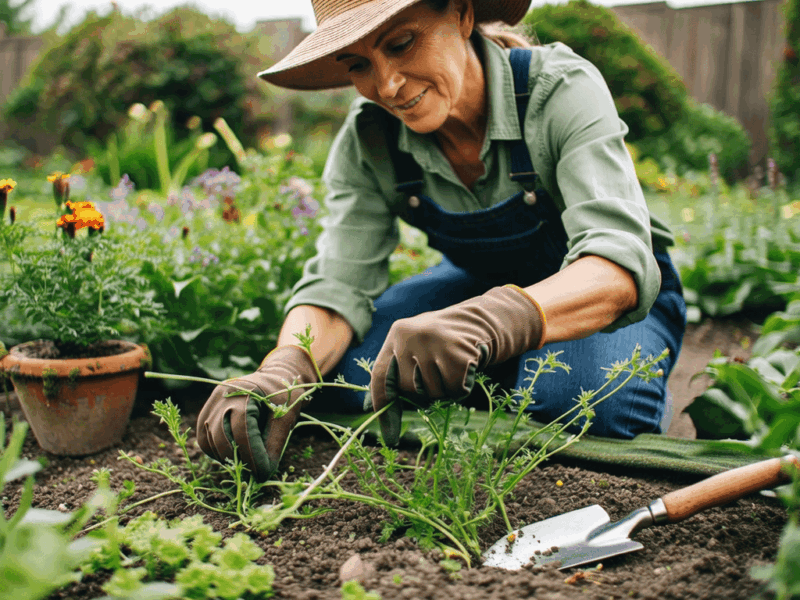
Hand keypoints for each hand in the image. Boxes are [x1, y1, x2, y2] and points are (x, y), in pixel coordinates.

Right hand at [196, 345, 317, 479]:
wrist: (275, 377)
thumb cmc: (284, 395)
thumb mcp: (286, 418)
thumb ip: (274, 444)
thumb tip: (262, 473)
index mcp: (246, 391)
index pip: (242, 430)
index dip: (251, 455)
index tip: (262, 473)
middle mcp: (223, 394)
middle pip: (220, 435)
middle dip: (237, 459)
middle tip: (254, 473)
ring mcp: (213, 401)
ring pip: (207, 439)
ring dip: (225, 457)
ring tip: (245, 463)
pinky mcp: (208, 409)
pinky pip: (203, 436)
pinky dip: (215, 450)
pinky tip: (233, 455)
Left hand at [368, 285, 545, 445]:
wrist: (481, 321)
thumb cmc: (443, 343)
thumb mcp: (416, 346)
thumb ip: (399, 369)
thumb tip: (375, 410)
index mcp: (397, 334)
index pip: (380, 375)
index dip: (382, 404)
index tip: (389, 436)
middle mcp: (411, 335)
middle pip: (408, 389)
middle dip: (423, 394)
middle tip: (437, 377)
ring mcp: (434, 343)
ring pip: (433, 392)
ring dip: (445, 390)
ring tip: (451, 367)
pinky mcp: (457, 352)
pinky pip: (454, 390)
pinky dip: (461, 388)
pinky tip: (465, 369)